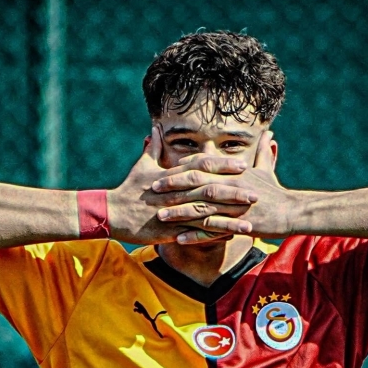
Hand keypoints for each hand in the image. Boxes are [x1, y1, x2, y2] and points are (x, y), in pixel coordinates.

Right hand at [107, 126, 258, 243]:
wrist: (111, 213)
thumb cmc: (128, 188)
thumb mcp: (141, 166)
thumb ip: (153, 148)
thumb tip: (156, 128)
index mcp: (171, 174)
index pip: (202, 166)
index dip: (224, 165)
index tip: (243, 165)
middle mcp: (175, 192)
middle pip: (209, 189)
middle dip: (234, 192)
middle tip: (257, 193)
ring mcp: (173, 212)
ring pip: (206, 214)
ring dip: (229, 219)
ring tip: (250, 222)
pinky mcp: (169, 230)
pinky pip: (195, 234)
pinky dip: (213, 236)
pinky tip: (230, 239)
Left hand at [152, 131, 297, 243]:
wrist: (292, 211)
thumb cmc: (276, 191)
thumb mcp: (267, 169)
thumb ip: (262, 152)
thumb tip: (269, 134)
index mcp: (233, 173)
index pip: (201, 168)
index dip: (181, 170)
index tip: (163, 172)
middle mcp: (230, 186)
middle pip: (196, 185)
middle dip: (172, 187)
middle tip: (153, 191)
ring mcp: (233, 206)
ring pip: (200, 207)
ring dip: (178, 212)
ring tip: (160, 216)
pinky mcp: (237, 224)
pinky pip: (212, 230)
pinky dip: (195, 234)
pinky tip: (179, 238)